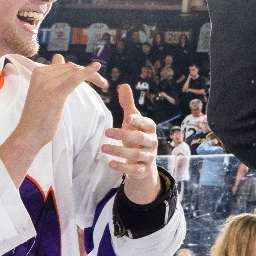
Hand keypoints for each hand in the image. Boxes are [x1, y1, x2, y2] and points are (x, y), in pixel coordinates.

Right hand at [0, 54, 104, 183]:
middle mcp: (41, 74)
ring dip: (93, 76)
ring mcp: (47, 83)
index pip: (64, 64)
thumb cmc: (38, 116)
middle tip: (102, 83)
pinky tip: (97, 67)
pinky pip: (75, 79)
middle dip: (89, 73)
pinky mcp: (55, 93)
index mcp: (37, 71)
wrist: (29, 134)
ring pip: (75, 72)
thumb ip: (52, 76)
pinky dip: (88, 72)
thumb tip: (60, 58)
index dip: (80, 69)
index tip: (92, 77)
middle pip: (72, 67)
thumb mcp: (43, 91)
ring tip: (104, 84)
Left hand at [103, 84, 164, 202]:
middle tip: (107, 132)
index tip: (127, 118)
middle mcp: (152, 142)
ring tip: (103, 148)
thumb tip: (123, 85)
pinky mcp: (143, 170)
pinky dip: (122, 167)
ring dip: (119, 151)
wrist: (145, 162)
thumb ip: (128, 104)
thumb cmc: (137, 136)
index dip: (138, 121)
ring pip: (136, 155)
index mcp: (150, 129)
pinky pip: (134, 169)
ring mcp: (148, 157)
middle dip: (124, 135)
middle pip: (140, 139)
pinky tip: (110, 163)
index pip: (146, 124)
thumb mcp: (133, 121)